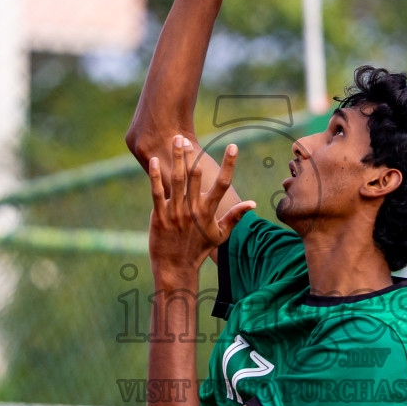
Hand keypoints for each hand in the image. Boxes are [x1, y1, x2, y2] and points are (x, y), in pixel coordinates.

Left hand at [149, 136, 256, 279]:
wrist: (176, 267)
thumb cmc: (198, 250)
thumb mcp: (220, 234)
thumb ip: (235, 217)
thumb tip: (252, 204)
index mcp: (209, 211)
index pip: (223, 184)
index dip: (229, 164)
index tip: (233, 147)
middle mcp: (193, 209)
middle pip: (195, 176)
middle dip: (191, 156)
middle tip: (187, 137)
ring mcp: (176, 212)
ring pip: (177, 180)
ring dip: (176, 159)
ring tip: (175, 140)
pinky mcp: (159, 215)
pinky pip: (157, 192)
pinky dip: (155, 176)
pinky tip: (154, 161)